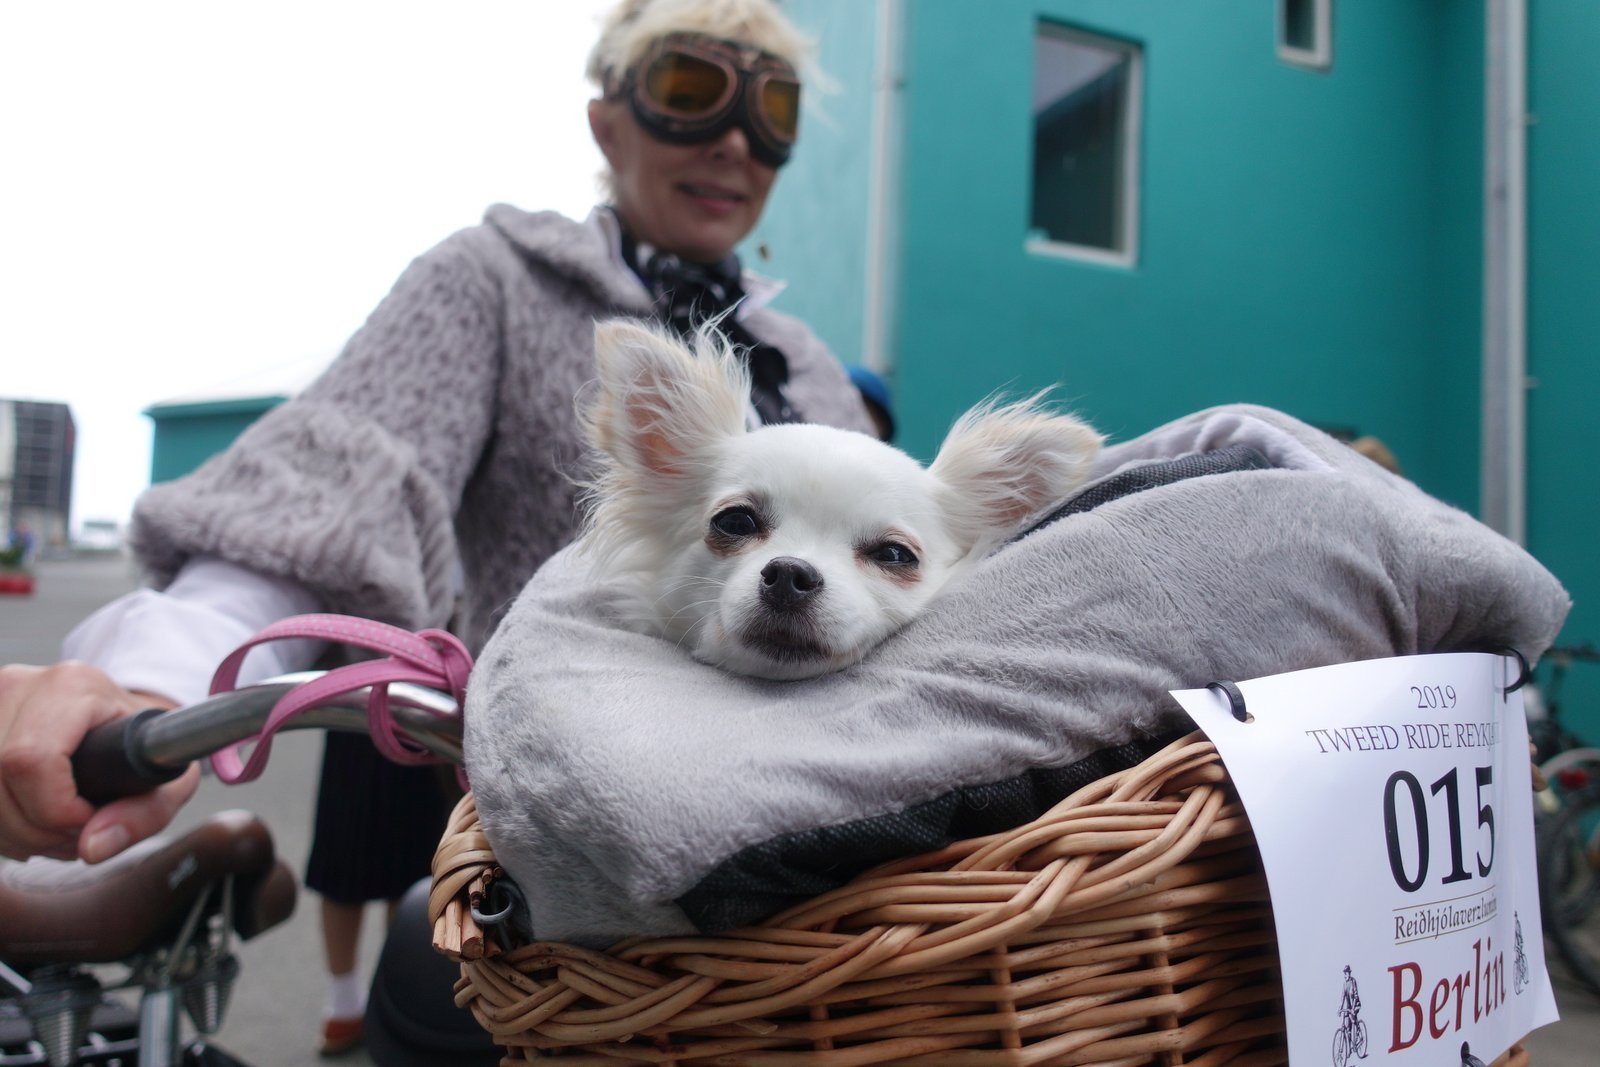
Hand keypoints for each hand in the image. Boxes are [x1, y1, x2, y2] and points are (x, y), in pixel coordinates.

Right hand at [0, 662, 196, 861]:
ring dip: (16, 835)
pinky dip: (0, 828)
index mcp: (73, 686)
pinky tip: (32, 823)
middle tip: (78, 834)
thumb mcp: (168, 775)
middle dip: (37, 831)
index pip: (32, 759)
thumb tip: (92, 847)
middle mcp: (20, 687)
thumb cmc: (145, 745)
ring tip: (60, 830)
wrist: (120, 721)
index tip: (89, 820)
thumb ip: (143, 813)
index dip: (56, 809)